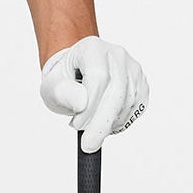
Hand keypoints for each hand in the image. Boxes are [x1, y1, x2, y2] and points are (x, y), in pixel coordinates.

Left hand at [39, 36, 148, 151]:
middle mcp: (116, 54)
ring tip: (90, 127)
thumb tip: (81, 104)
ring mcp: (132, 69)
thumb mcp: (51, 86)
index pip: (98, 77)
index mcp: (92, 48)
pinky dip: (121, 122)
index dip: (89, 106)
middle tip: (89, 144)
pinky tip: (105, 124)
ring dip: (109, 123)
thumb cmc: (63, 80)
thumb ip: (62, 93)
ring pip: (128, 102)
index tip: (76, 125)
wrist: (76, 76)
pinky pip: (137, 108)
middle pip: (118, 90)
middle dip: (102, 122)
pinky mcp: (141, 84)